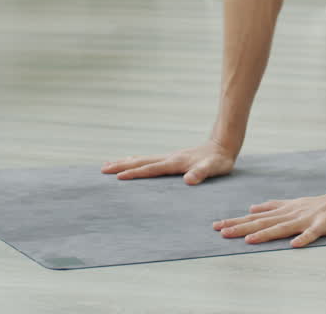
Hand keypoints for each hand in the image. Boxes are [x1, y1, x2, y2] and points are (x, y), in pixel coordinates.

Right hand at [101, 140, 236, 184]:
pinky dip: (136, 162)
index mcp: (175, 163)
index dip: (135, 174)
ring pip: (142, 159)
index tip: (118, 177)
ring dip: (125, 162)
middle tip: (102, 169)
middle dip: (121, 166)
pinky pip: (148, 160)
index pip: (151, 169)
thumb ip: (201, 173)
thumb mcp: (213, 168)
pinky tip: (131, 163)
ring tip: (108, 165)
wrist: (223, 145)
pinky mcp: (171, 159)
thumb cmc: (219, 161)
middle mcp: (169, 158)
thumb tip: (188, 180)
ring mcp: (169, 157)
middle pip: (140, 161)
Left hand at [213, 190, 325, 247]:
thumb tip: (252, 208)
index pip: (257, 218)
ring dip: (266, 234)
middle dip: (242, 228)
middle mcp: (292, 214)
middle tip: (222, 232)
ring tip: (248, 240)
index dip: (238, 222)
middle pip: (264, 222)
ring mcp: (308, 219)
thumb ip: (273, 206)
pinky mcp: (324, 225)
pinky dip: (304, 238)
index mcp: (285, 211)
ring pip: (283, 227)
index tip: (218, 226)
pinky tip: (293, 246)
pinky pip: (313, 234)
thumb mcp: (293, 204)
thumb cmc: (320, 205)